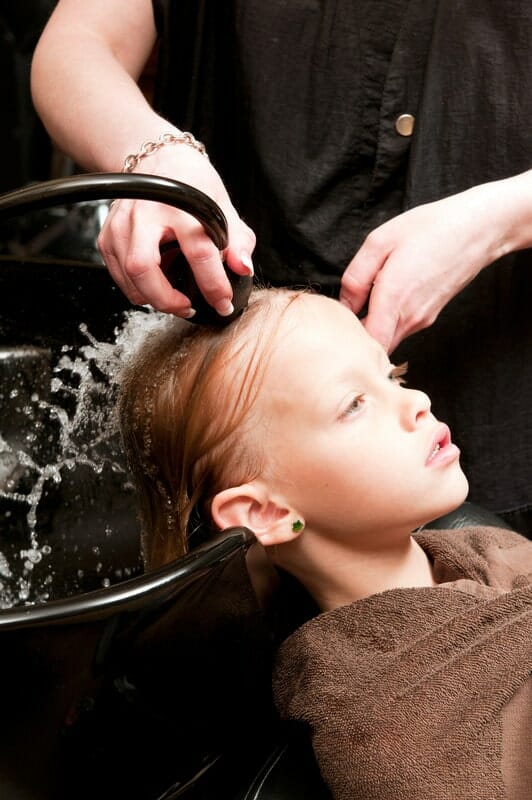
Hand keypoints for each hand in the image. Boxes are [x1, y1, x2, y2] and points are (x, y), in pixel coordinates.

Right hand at [98, 143, 254, 317]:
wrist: (159, 159)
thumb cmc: (193, 183)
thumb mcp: (223, 206)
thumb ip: (238, 241)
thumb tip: (243, 268)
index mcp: (181, 204)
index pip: (198, 252)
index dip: (213, 285)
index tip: (223, 303)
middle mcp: (146, 212)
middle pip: (144, 268)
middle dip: (166, 299)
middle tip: (188, 308)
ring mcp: (122, 222)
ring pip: (128, 275)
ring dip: (152, 298)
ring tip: (174, 300)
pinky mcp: (108, 233)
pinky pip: (117, 273)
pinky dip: (135, 288)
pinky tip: (154, 286)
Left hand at [339, 189, 500, 352]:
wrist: (478, 230)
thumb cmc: (430, 228)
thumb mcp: (380, 240)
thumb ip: (356, 276)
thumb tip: (345, 303)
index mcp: (393, 298)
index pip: (367, 344)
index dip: (348, 342)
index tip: (335, 328)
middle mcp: (409, 317)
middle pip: (375, 348)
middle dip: (356, 340)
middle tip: (340, 321)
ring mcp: (422, 320)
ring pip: (388, 339)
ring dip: (371, 331)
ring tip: (360, 306)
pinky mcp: (429, 316)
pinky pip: (400, 329)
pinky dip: (387, 322)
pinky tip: (382, 299)